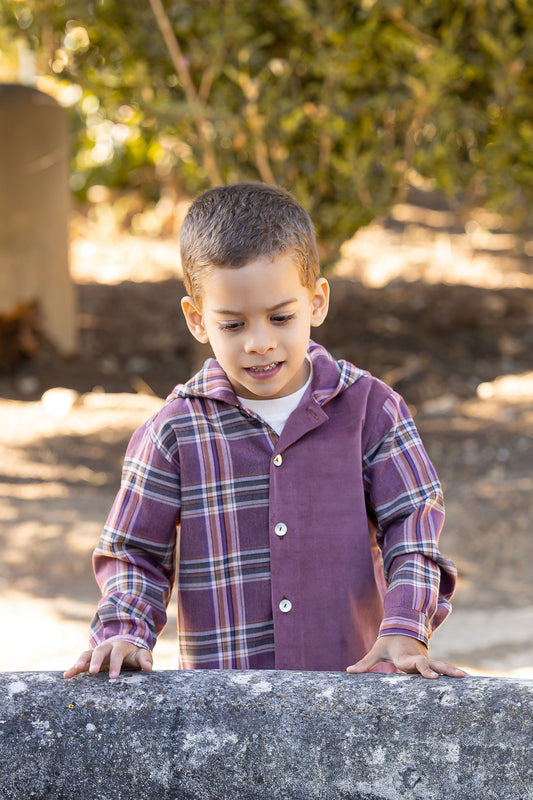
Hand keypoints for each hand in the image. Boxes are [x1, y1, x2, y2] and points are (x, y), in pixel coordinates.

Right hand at [64, 640, 152, 679]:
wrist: (124, 647)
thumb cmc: (133, 654)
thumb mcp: (141, 654)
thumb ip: (145, 659)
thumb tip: (149, 668)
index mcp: (120, 646)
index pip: (118, 653)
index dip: (115, 664)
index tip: (113, 677)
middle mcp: (107, 647)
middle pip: (100, 651)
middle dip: (95, 661)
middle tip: (92, 672)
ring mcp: (97, 652)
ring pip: (87, 654)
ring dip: (80, 662)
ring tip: (74, 671)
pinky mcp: (90, 659)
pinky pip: (80, 661)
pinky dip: (74, 668)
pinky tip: (66, 676)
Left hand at [346, 634, 466, 678]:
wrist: (401, 629)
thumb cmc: (387, 643)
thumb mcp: (376, 651)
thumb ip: (364, 663)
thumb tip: (349, 671)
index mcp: (406, 657)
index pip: (416, 664)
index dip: (424, 670)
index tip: (433, 677)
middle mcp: (419, 658)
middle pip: (433, 664)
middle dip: (445, 670)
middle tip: (459, 676)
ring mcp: (426, 660)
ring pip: (441, 666)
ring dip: (453, 671)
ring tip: (468, 679)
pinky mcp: (430, 663)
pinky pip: (443, 669)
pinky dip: (453, 674)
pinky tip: (466, 682)